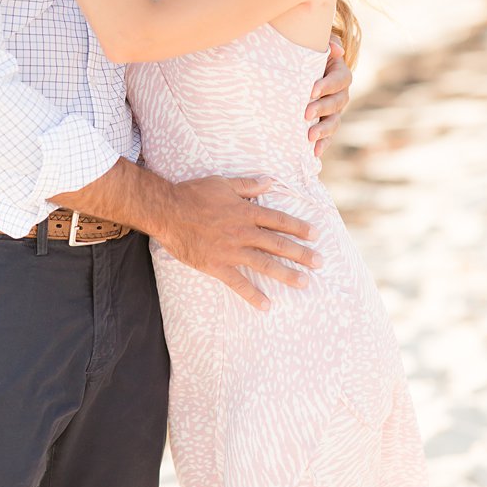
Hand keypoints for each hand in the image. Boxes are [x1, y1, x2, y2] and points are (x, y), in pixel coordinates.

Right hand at [154, 175, 320, 310]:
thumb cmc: (191, 194)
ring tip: (304, 282)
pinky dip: (252, 295)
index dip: (299, 227)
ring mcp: (230, 250)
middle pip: (278, 244)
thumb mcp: (221, 183)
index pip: (278, 220)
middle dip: (301, 254)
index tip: (315, 234)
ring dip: (286, 274)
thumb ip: (247, 184)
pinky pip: (238, 283)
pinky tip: (266, 305)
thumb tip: (270, 181)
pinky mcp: (216, 265)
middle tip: (320, 262)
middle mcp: (242, 232)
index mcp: (245, 211)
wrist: (166, 211)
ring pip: (264, 264)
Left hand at [306, 37, 350, 156]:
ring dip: (323, 130)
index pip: (339, 80)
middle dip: (322, 109)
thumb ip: (327, 43)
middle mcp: (341, 94)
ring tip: (309, 136)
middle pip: (337, 103)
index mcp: (340, 74)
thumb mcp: (316, 46)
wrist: (298, 70)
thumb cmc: (307, 55)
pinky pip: (328, 136)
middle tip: (305, 113)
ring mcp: (334, 111)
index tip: (311, 90)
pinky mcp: (326, 124)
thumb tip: (336, 50)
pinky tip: (314, 153)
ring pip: (334, 122)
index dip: (327, 85)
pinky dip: (322, 145)